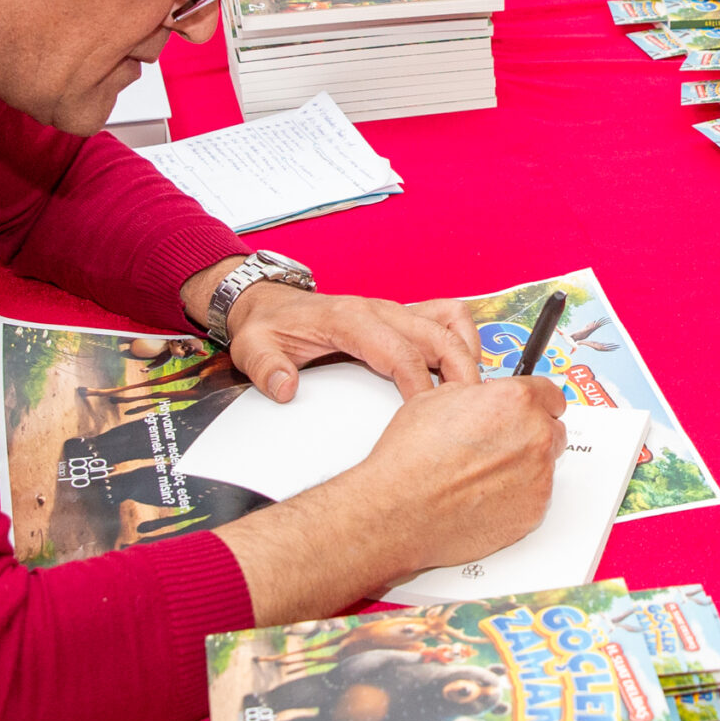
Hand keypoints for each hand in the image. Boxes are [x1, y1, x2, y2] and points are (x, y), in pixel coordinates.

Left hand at [220, 281, 483, 401]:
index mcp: (348, 319)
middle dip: (460, 373)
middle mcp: (378, 309)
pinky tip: (459, 374)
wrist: (268, 303)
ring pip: (451, 321)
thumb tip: (285, 389)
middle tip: (465, 415)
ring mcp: (394, 310)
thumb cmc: (267, 327)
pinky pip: (447, 316)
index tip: (427, 417)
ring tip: (468, 397)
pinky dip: (463, 341)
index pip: (397, 351)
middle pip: (438, 335)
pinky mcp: (402, 315)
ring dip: (468, 355)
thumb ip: (264, 368)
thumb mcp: (252, 348)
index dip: (418, 384)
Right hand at [345, 375, 567, 572]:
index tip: (530, 410)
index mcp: (515, 400)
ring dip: (524, 467)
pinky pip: (535, 498)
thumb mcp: (436, 399)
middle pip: (553, 429)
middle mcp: (535, 435)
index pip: (550, 393)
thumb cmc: (411, 458)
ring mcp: (539, 477)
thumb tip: (483, 399)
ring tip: (482, 476)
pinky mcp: (534, 512)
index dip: (535, 403)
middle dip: (531, 435)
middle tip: (499, 446)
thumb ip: (475, 395)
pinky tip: (484, 497)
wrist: (400, 510)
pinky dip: (517, 497)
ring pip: (544, 466)